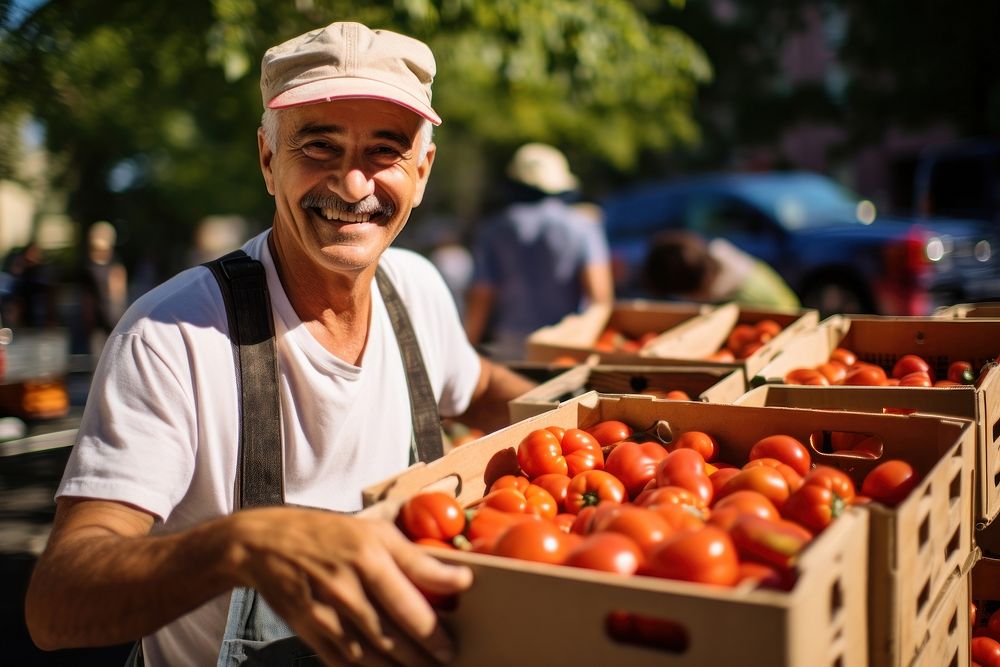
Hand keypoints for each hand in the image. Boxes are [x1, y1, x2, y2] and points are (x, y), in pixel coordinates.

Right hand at [230, 507, 472, 665]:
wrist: (264, 544)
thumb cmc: (327, 533)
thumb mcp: (371, 529)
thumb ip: (412, 554)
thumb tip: (454, 576)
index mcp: (368, 554)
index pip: (412, 589)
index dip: (440, 607)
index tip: (461, 615)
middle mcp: (348, 585)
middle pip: (396, 629)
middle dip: (428, 648)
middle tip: (449, 655)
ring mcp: (327, 612)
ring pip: (373, 652)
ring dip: (402, 666)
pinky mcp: (310, 631)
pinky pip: (346, 661)